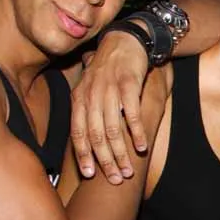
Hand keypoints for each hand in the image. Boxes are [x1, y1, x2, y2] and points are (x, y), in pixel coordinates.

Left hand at [72, 29, 149, 184]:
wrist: (123, 40)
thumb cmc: (106, 69)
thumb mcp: (88, 88)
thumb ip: (85, 111)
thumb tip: (81, 138)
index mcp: (79, 98)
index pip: (78, 132)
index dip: (83, 155)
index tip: (89, 175)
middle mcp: (91, 95)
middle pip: (96, 135)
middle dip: (105, 161)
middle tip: (114, 179)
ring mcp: (109, 89)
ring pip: (113, 128)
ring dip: (121, 152)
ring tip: (129, 169)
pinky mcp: (129, 84)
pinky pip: (131, 113)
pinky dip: (136, 132)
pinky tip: (141, 146)